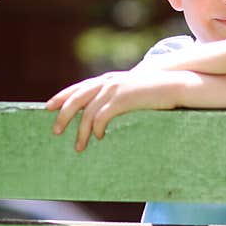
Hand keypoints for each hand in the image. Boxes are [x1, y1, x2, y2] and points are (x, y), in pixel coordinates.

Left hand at [46, 70, 184, 150]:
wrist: (177, 85)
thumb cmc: (157, 92)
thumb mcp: (133, 91)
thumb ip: (118, 96)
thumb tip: (105, 111)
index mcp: (108, 78)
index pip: (78, 87)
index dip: (62, 96)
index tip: (49, 107)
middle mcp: (108, 81)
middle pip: (76, 98)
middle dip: (63, 114)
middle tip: (55, 131)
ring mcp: (115, 89)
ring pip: (87, 111)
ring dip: (80, 131)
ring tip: (78, 146)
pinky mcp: (122, 99)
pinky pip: (101, 116)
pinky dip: (96, 128)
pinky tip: (98, 138)